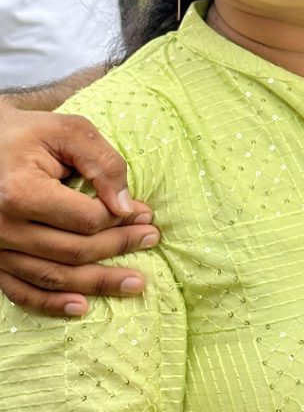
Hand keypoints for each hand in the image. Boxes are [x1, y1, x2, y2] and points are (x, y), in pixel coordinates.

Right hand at [0, 104, 159, 315]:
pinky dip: (52, 303)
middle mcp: (3, 227)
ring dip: (97, 284)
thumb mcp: (70, 132)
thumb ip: (103, 163)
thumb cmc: (30, 135)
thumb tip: (126, 206)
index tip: (146, 212)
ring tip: (135, 284)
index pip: (85, 219)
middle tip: (153, 239)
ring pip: (53, 277)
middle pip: (73, 251)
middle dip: (119, 247)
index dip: (121, 219)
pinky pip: (21, 291)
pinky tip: (82, 307)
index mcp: (21, 192)